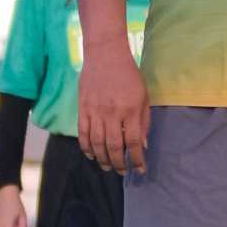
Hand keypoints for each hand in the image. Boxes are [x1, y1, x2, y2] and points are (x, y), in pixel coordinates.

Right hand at [77, 43, 150, 176]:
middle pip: (114, 146)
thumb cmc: (129, 74)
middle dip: (118, 163)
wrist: (105, 54)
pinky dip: (86, 147)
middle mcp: (112, 113)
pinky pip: (83, 133)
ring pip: (97, 143)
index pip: (133, 142)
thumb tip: (142, 145)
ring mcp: (95, 111)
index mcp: (130, 109)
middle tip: (121, 172)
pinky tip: (91, 155)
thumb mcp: (143, 96)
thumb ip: (144, 121)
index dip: (137, 160)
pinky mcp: (82, 108)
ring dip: (103, 159)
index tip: (139, 170)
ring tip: (108, 167)